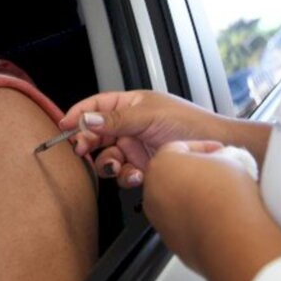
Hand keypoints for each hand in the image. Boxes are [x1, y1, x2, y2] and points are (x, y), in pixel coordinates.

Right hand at [59, 91, 227, 187]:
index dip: (80, 113)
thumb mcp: (150, 115)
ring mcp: (137, 147)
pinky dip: (126, 176)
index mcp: (132, 104)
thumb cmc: (192, 124)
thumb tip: (87, 119)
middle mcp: (132, 125)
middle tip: (84, 150)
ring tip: (117, 164)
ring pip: (107, 157)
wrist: (216, 149)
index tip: (64, 124)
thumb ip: (116, 119)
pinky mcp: (143, 168)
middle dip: (89, 143)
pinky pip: (123, 174)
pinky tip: (137, 174)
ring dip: (108, 163)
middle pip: (97, 133)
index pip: (98, 105)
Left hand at [143, 140, 280, 280]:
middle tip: (218, 172)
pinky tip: (215, 216)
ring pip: (174, 199)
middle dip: (194, 172)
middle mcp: (153, 191)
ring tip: (219, 195)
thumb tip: (219, 161)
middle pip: (172, 174)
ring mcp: (158, 218)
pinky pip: (180, 221)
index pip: (178, 148)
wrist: (231, 238)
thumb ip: (215, 157)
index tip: (219, 152)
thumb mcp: (227, 159)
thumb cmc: (227, 196)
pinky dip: (194, 217)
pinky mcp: (169, 239)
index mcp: (161, 164)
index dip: (203, 148)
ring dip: (193, 195)